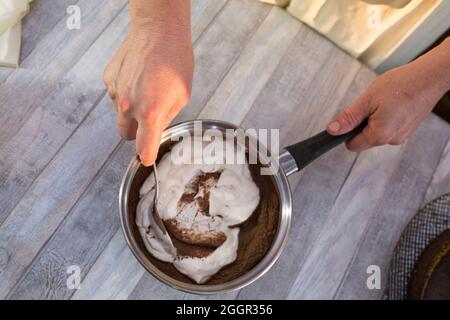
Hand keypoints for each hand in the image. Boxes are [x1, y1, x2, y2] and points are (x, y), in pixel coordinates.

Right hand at [103, 1, 193, 165]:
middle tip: (148, 120)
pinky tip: (138, 79)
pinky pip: (116, 96)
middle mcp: (129, 106)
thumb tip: (157, 130)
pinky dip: (125, 93)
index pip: (143, 148)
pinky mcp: (109, 79)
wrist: (158, 30)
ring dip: (130, 111)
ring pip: (120, 115)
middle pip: (125, 135)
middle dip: (136, 133)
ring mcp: (116, 92)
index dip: (146, 155)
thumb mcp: (182, 95)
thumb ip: (167, 117)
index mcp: (150, 113)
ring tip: (146, 91)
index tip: (147, 157)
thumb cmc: (175, 59)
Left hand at [326, 63, 447, 150]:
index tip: (349, 119)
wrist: (430, 77)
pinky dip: (386, 118)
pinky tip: (392, 104)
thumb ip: (349, 118)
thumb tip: (332, 130)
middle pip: (365, 139)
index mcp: (380, 135)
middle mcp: (392, 139)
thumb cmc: (402, 85)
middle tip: (370, 105)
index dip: (346, 133)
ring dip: (374, 120)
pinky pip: (389, 128)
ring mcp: (402, 135)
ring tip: (384, 102)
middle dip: (362, 124)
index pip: (353, 145)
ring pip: (377, 133)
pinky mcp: (408, 129)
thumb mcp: (367, 100)